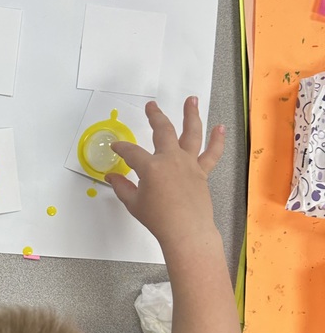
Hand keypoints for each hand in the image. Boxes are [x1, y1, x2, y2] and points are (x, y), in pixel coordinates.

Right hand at [105, 97, 224, 253]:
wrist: (186, 231)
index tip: (117, 147)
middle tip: (151, 107)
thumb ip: (122, 187)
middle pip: (162, 130)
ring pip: (192, 133)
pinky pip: (212, 154)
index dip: (122, 148)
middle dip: (155, 116)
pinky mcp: (201, 172)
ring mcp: (189, 164)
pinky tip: (220, 129)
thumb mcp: (134, 203)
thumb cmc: (159, 220)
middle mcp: (171, 159)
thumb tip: (112, 177)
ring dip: (191, 115)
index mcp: (151, 167)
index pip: (131, 152)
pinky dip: (217, 141)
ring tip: (192, 100)